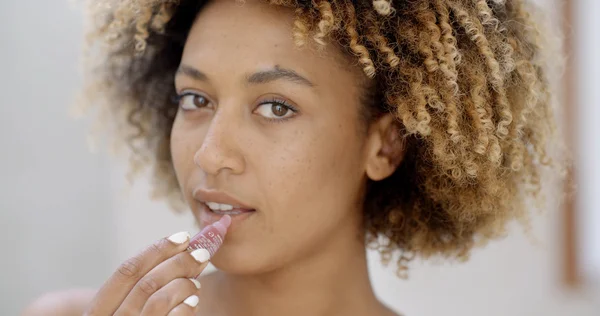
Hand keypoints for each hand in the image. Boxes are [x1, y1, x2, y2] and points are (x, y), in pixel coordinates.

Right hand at [83, 231, 209, 314]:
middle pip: (144, 282)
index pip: (125, 271)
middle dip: (177, 262)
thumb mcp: (127, 313)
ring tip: (196, 284)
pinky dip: (183, 309)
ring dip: (183, 285)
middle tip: (201, 252)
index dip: (155, 250)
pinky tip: (192, 303)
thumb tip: (182, 253)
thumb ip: (142, 292)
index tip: (181, 236)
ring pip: (157, 299)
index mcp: (98, 312)